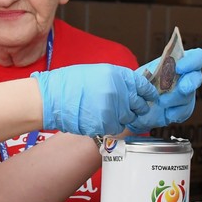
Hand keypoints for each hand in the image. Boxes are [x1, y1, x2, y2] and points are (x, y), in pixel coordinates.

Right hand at [31, 64, 157, 136]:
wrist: (51, 99)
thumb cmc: (68, 84)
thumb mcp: (96, 73)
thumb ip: (116, 80)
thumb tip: (130, 89)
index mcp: (116, 75)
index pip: (142, 85)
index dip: (148, 93)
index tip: (151, 97)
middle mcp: (118, 91)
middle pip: (139, 104)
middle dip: (136, 108)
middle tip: (130, 109)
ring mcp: (113, 108)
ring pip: (128, 118)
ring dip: (122, 118)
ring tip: (108, 113)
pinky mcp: (106, 124)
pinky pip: (117, 128)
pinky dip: (112, 126)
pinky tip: (101, 120)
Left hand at [128, 48, 201, 132]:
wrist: (137, 103)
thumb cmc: (141, 82)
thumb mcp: (143, 73)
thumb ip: (151, 71)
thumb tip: (151, 73)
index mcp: (181, 61)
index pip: (198, 57)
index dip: (192, 61)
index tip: (178, 68)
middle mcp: (188, 76)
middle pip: (197, 77)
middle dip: (190, 83)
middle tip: (182, 89)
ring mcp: (188, 93)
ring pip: (188, 96)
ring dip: (173, 99)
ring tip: (159, 102)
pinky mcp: (185, 109)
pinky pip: (185, 111)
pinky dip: (175, 112)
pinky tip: (166, 113)